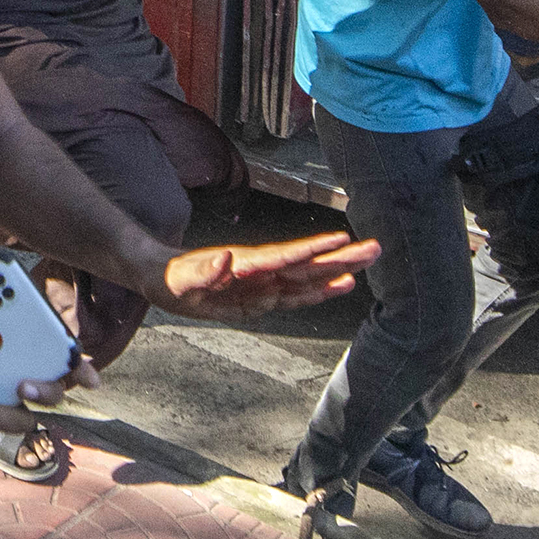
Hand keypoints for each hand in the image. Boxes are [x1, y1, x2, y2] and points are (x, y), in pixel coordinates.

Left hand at [159, 228, 374, 318]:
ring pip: (306, 278)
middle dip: (339, 258)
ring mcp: (263, 284)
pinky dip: (318, 291)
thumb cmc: (171, 279)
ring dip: (335, 273)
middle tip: (375, 249)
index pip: (285, 257)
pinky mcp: (261, 298)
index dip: (313, 250)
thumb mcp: (182, 280)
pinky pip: (294, 295)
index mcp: (245, 265)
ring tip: (366, 267)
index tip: (342, 240)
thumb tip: (227, 259)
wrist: (163, 280)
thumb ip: (205, 272)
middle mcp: (260, 272)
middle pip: (306, 265)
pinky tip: (339, 286)